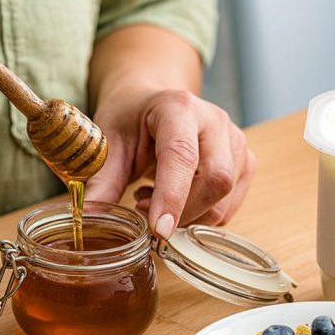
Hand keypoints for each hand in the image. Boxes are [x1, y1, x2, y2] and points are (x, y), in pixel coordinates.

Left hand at [85, 89, 255, 238]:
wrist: (152, 103)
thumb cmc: (131, 120)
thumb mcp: (108, 143)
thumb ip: (102, 181)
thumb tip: (90, 218)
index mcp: (178, 107)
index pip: (182, 156)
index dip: (172, 196)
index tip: (158, 230)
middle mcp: (215, 120)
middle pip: (217, 180)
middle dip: (183, 212)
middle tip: (145, 214)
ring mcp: (235, 141)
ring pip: (225, 199)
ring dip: (189, 216)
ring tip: (154, 202)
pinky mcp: (244, 162)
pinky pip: (231, 205)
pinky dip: (202, 215)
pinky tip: (177, 201)